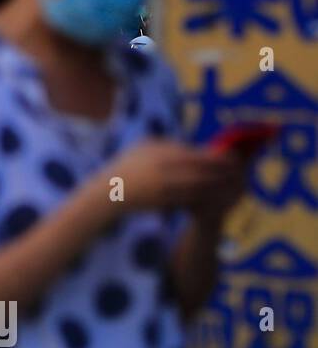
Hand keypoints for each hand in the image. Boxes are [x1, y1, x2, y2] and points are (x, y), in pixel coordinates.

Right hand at [103, 139, 248, 213]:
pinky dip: (204, 198)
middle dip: (221, 172)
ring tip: (230, 185)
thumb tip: (195, 148)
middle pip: (201, 172)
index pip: (196, 155)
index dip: (217, 158)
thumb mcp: (145, 146)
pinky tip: (213, 196)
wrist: (110, 190)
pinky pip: (189, 200)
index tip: (232, 157)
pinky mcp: (162, 202)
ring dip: (216, 187)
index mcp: (160, 153)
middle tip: (237, 171)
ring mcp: (162, 188)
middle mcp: (163, 170)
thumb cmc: (128, 165)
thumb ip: (169, 145)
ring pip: (198, 188)